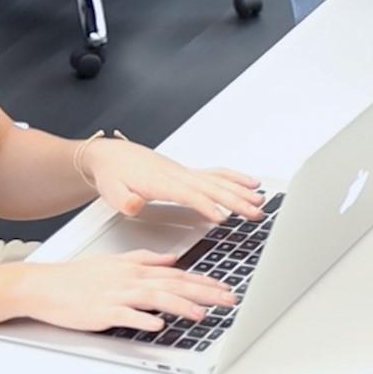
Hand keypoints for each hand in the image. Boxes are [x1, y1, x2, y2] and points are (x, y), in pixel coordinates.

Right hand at [8, 250, 235, 333]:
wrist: (42, 285)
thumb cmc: (77, 277)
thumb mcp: (116, 261)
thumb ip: (146, 259)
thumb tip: (172, 259)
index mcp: (136, 268)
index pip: (178, 274)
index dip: (205, 281)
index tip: (225, 288)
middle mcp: (130, 279)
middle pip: (175, 285)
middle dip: (205, 292)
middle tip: (228, 300)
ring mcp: (116, 295)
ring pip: (156, 298)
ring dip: (181, 306)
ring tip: (202, 314)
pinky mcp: (101, 311)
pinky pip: (126, 316)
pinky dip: (142, 320)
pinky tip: (158, 325)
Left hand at [80, 138, 266, 222]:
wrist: (112, 156)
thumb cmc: (114, 175)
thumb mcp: (112, 191)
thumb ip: (124, 200)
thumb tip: (135, 204)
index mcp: (161, 182)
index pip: (189, 194)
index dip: (206, 205)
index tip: (222, 217)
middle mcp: (178, 175)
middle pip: (212, 187)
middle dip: (236, 200)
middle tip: (255, 213)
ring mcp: (186, 173)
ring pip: (219, 181)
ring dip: (241, 191)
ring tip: (261, 202)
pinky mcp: (188, 173)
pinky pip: (217, 174)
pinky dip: (236, 178)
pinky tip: (250, 184)